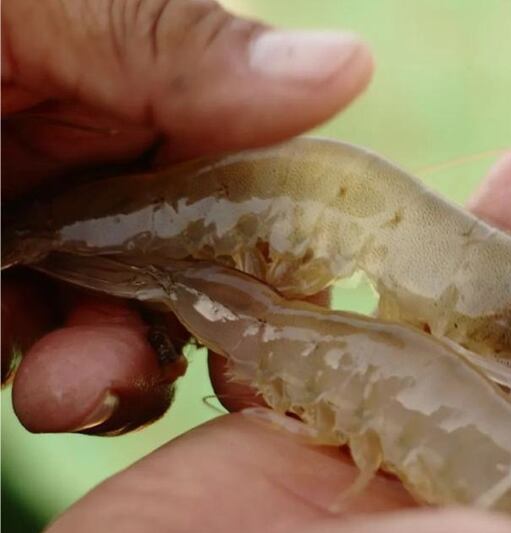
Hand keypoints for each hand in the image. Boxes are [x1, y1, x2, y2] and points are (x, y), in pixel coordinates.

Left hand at [1, 0, 370, 431]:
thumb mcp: (29, 9)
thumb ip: (168, 41)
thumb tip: (354, 66)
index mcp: (130, 73)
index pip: (252, 171)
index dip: (287, 249)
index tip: (304, 322)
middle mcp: (99, 158)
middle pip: (205, 264)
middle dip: (214, 326)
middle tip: (226, 376)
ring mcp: (39, 235)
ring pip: (131, 328)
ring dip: (124, 374)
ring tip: (69, 391)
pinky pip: (50, 363)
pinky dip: (65, 389)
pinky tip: (43, 390)